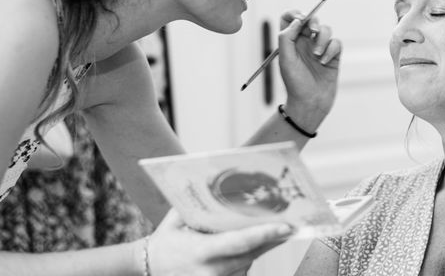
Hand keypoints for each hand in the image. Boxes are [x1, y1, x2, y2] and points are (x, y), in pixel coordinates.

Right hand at [147, 209, 291, 275]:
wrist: (149, 269)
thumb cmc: (167, 240)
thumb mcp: (178, 218)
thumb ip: (199, 204)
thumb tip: (220, 180)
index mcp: (200, 252)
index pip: (239, 243)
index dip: (264, 235)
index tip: (285, 226)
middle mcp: (211, 272)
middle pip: (251, 254)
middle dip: (272, 239)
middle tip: (292, 224)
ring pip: (249, 263)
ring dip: (262, 247)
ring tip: (276, 230)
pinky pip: (242, 271)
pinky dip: (249, 256)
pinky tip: (256, 243)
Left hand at [278, 10, 341, 117]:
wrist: (310, 103)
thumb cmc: (295, 84)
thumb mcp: (285, 60)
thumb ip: (286, 37)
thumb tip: (297, 20)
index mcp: (290, 42)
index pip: (289, 18)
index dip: (294, 14)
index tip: (300, 20)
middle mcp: (305, 42)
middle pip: (311, 20)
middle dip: (313, 22)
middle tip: (312, 31)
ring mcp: (320, 48)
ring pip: (326, 30)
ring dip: (322, 40)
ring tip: (316, 56)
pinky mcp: (333, 56)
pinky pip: (336, 43)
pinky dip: (331, 50)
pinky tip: (324, 62)